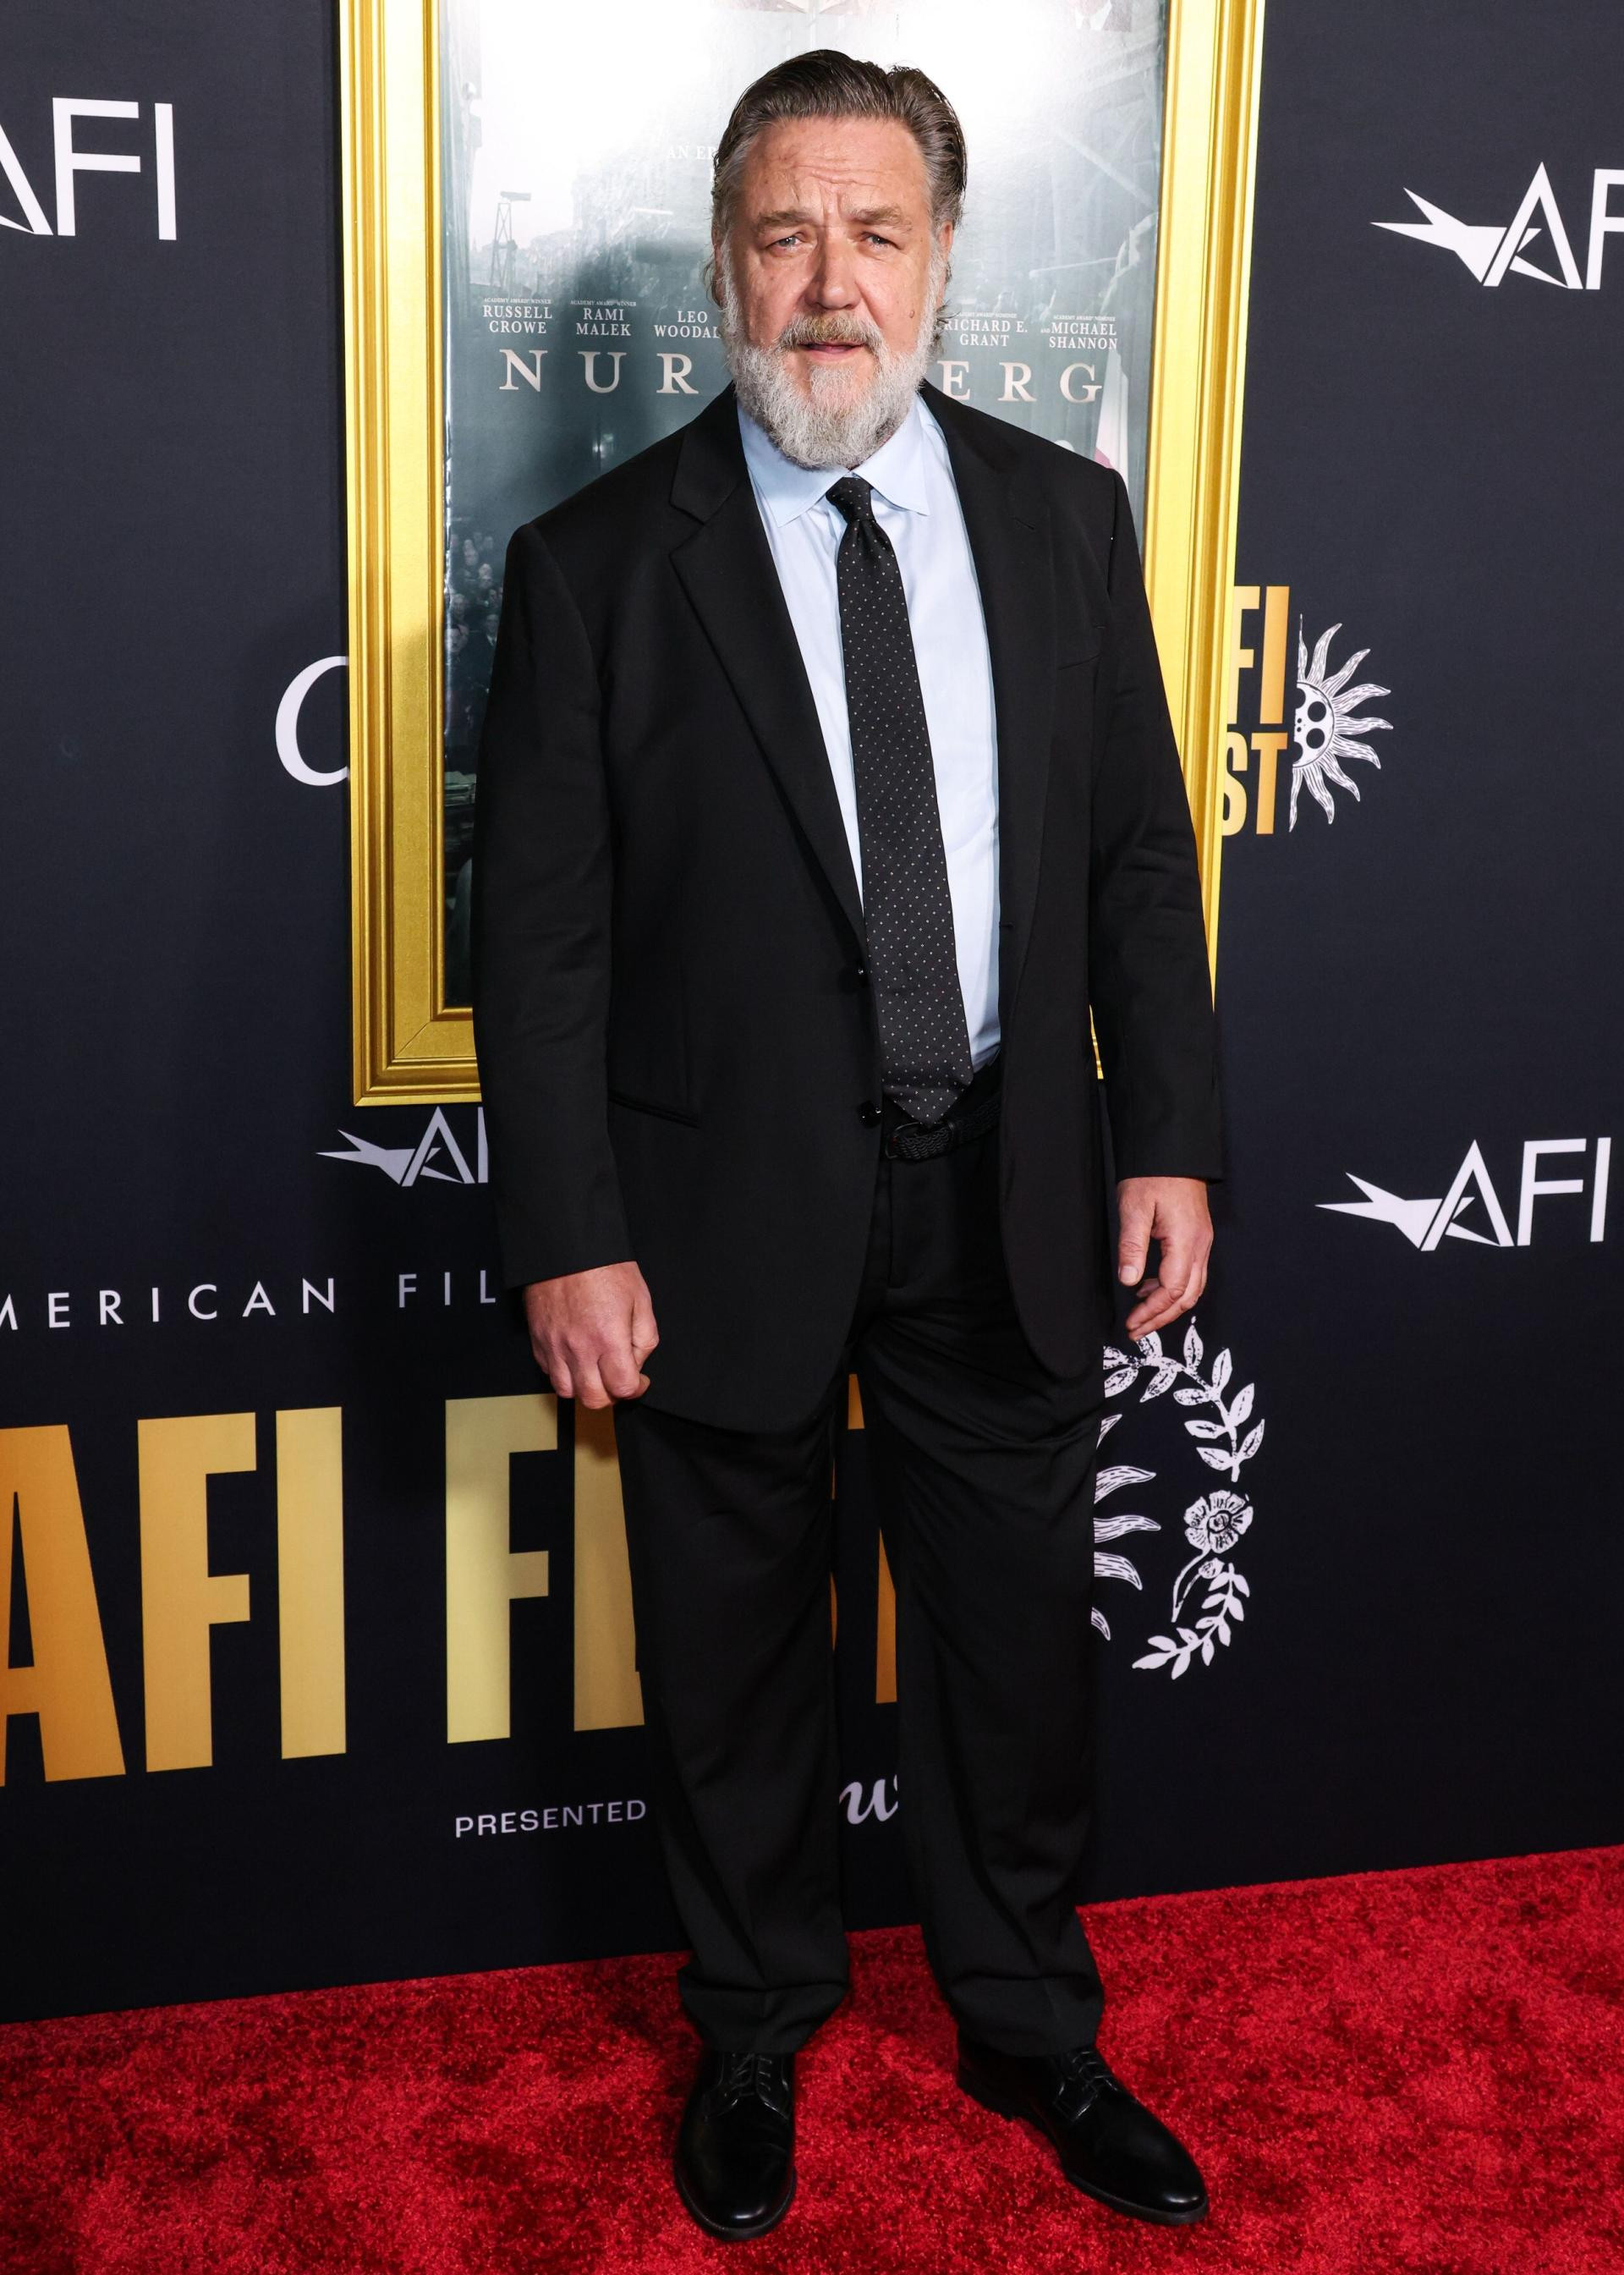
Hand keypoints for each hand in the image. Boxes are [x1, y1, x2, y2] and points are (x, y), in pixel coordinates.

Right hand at [522, 1262, 658, 1407]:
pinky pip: (548, 1371)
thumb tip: (637, 1362)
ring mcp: (555, 1346)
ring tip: (594, 1370)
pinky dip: (563, 1372)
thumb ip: (645, 1337)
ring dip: (584, 1387)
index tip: (639, 1380)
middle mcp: (579, 1348)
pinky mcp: (538, 1340)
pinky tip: (574, 1356)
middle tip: (617, 1378)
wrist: (565, 1246)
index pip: (623, 1388)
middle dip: (611, 1394)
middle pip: (593, 1399)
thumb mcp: (640, 1298)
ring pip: (567, 1391)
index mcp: (608, 1338)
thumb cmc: (603, 1267)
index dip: (637, 1388)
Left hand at [1116, 1176, 1211, 1339]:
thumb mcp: (1134, 1208)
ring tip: (1140, 1314)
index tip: (1131, 1322)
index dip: (1152, 1311)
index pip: (1172, 1289)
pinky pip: (1191, 1273)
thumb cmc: (1153, 1176)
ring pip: (1192, 1287)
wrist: (1174, 1152)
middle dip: (1161, 1317)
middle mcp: (1200, 1245)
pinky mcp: (1198, 1237)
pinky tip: (1149, 1287)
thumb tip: (1129, 1280)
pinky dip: (1173, 1288)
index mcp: (1186, 1240)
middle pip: (1187, 1296)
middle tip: (1136, 1330)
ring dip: (1168, 1306)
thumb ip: (1132, 1246)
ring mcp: (1202, 1242)